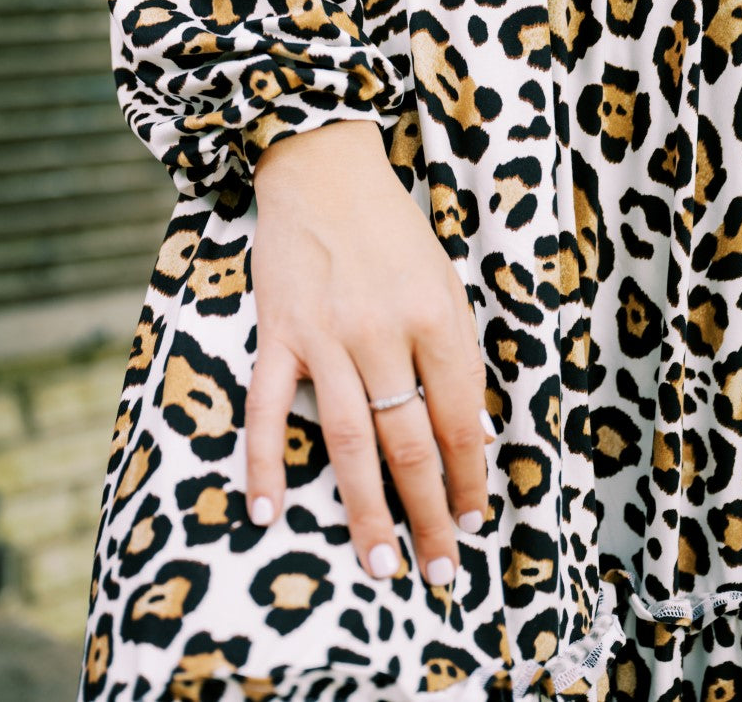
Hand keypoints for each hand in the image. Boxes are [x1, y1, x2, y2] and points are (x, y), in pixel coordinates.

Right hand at [244, 119, 494, 585]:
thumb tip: (476, 434)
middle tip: (438, 571)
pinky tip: (268, 511)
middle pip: (409, 442)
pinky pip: (268, 408)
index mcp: (434, 316)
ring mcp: (324, 336)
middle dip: (428, 513)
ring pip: (348, 440)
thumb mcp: (445, 280)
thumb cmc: (393, 230)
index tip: (475, 521)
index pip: (460, 417)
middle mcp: (382, 332)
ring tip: (380, 563)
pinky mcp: (277, 333)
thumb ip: (459, 352)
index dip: (471, 477)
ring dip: (365, 509)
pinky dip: (265, 461)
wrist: (323, 171)